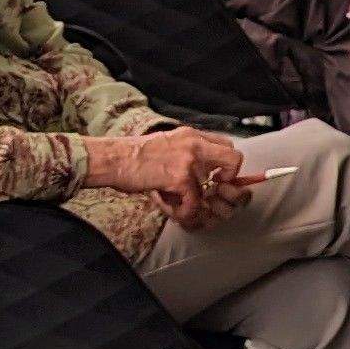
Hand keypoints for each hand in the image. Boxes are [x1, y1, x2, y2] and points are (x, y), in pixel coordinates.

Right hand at [90, 130, 252, 227]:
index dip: (228, 165)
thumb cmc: (135, 155)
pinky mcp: (179, 178)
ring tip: (189, 209)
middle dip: (229, 180)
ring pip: (215, 188)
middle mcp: (195, 144)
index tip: (218, 177)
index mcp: (192, 135)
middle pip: (234, 160)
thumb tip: (203, 170)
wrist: (115, 158)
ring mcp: (189, 161)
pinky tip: (177, 213)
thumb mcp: (167, 143)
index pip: (227, 145)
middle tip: (213, 191)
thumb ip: (187, 151)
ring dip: (204, 204)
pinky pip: (195, 203)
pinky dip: (188, 214)